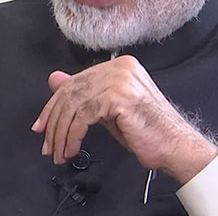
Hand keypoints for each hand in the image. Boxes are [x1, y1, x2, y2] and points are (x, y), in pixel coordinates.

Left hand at [31, 55, 217, 183]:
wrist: (175, 146)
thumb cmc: (147, 131)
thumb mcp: (108, 110)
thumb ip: (84, 94)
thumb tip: (55, 80)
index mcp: (119, 65)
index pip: (76, 81)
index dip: (54, 105)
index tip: (42, 126)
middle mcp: (120, 67)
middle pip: (72, 91)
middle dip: (54, 121)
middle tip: (47, 144)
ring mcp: (121, 80)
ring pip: (75, 104)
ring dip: (61, 133)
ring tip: (59, 152)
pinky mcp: (119, 97)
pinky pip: (83, 116)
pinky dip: (73, 136)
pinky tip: (72, 149)